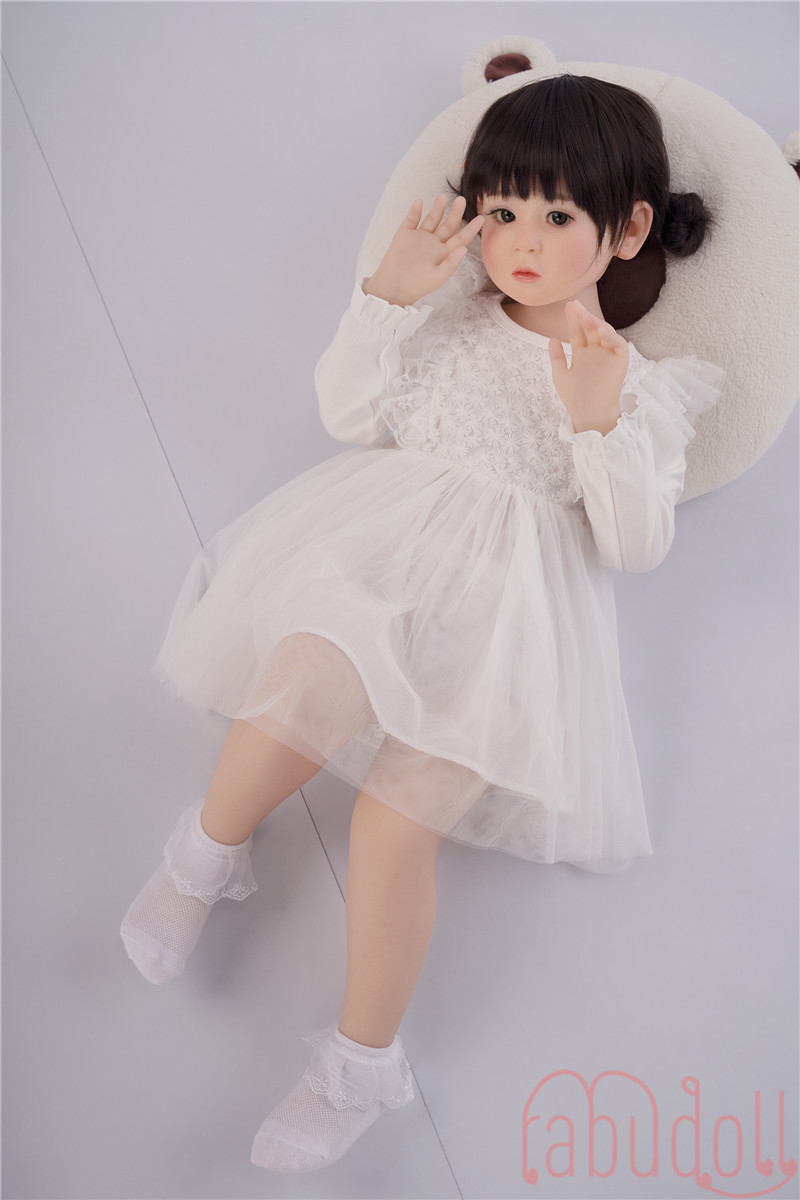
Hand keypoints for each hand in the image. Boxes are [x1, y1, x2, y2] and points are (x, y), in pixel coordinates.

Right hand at [363, 194, 484, 308]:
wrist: (392, 287)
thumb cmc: (416, 286)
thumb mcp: (437, 278)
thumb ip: (451, 264)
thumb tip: (464, 248)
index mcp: (444, 254)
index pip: (461, 239)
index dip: (471, 229)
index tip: (481, 218)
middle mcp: (434, 244)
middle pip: (448, 225)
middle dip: (455, 213)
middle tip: (461, 200)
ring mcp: (420, 237)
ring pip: (432, 219)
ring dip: (437, 208)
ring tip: (442, 197)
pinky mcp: (405, 234)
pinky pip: (411, 219)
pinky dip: (415, 210)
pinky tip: (419, 202)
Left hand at [548, 300, 628, 434]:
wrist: (589, 414)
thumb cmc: (574, 398)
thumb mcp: (560, 375)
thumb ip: (557, 357)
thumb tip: (551, 339)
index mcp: (582, 355)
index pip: (578, 332)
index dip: (573, 320)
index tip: (568, 306)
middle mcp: (596, 352)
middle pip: (591, 328)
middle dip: (583, 315)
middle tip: (575, 304)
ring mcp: (608, 355)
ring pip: (605, 332)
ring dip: (595, 322)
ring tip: (584, 316)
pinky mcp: (620, 361)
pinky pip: (618, 343)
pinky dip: (611, 336)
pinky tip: (599, 330)